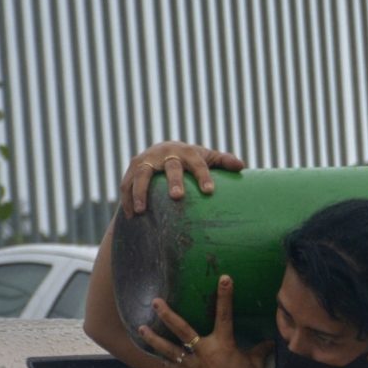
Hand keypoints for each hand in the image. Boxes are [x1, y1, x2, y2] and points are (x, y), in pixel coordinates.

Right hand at [120, 141, 244, 216]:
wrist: (164, 151)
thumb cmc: (192, 160)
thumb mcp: (209, 158)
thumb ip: (224, 161)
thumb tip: (241, 166)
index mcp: (188, 152)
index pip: (198, 164)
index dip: (204, 176)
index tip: (209, 191)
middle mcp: (166, 153)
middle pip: (171, 167)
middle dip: (174, 181)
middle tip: (177, 197)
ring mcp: (147, 159)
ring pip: (142, 174)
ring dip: (140, 192)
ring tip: (142, 211)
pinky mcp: (133, 167)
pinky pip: (126, 183)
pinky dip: (127, 198)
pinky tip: (130, 216)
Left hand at [136, 275, 271, 367]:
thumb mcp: (256, 363)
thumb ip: (259, 349)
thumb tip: (269, 341)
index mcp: (223, 345)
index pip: (224, 315)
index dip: (225, 296)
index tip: (224, 279)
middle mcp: (204, 352)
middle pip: (182, 330)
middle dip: (168, 315)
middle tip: (156, 301)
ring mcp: (192, 365)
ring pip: (168, 348)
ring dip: (153, 338)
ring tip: (141, 327)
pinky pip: (170, 367)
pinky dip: (160, 360)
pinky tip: (151, 354)